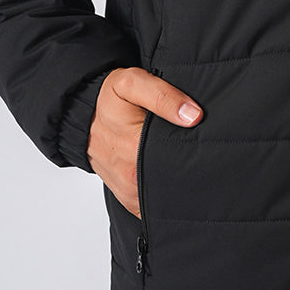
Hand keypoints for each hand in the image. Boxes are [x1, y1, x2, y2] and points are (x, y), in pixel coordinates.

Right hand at [87, 66, 203, 216]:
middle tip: (203, 153)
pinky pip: (154, 206)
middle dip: (192, 169)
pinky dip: (166, 194)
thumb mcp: (131, 84)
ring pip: (168, 196)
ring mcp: (131, 191)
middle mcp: (132, 176)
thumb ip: (162, 95)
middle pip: (178, 180)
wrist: (80, 118)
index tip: (209, 146)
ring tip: (187, 164)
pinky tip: (172, 177)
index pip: (181, 161)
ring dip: (180, 183)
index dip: (198, 153)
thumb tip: (193, 115)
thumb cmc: (109, 100)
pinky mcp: (129, 199)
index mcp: (135, 148)